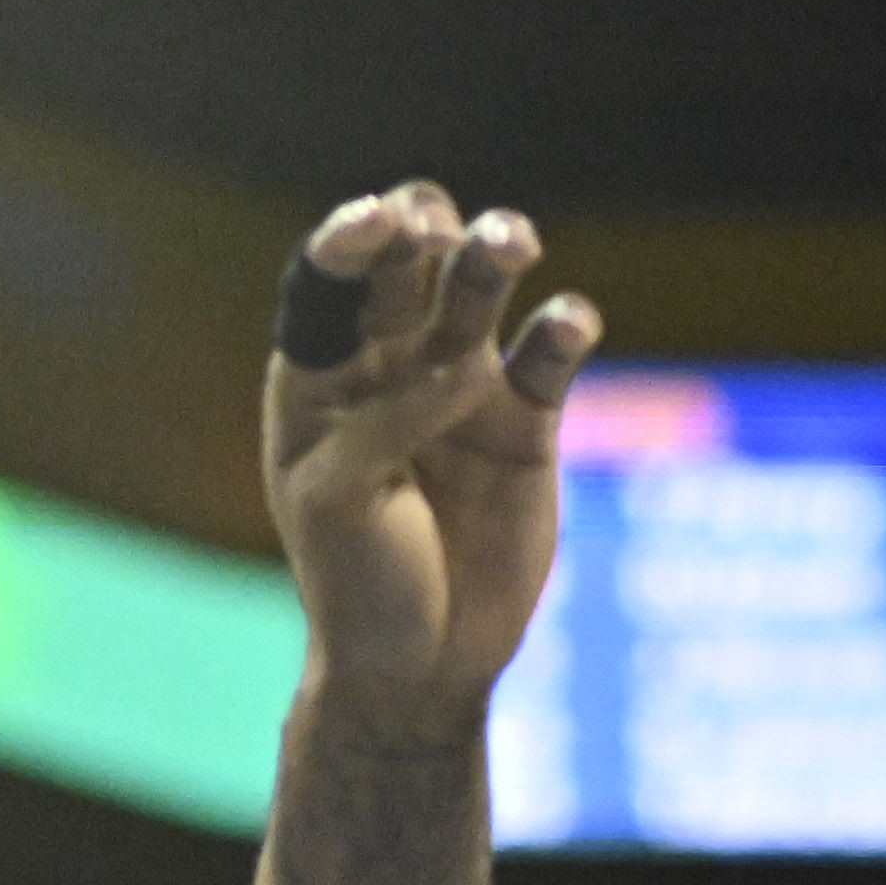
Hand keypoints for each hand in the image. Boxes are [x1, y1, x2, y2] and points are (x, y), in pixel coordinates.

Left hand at [261, 181, 598, 704]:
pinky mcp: (530, 416)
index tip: (371, 225)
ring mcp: (464, 383)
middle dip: (420, 227)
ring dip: (494, 248)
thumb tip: (467, 367)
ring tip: (511, 241)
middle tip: (434, 229)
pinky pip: (551, 350)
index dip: (347, 241)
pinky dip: (565, 325)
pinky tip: (566, 325)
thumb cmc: (355, 579)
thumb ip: (385, 423)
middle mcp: (389, 362)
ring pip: (480, 286)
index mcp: (319, 375)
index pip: (327, 283)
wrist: (423, 659)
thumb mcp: (338, 501)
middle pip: (408, 261)